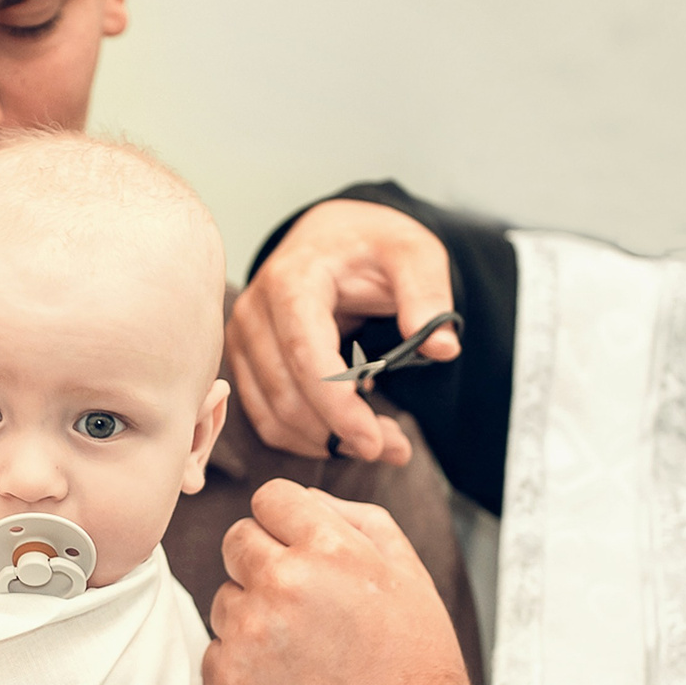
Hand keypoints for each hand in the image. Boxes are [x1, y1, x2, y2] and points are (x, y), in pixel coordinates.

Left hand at [205, 478, 469, 684]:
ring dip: (252, 614)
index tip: (298, 547)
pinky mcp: (228, 677)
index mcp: (329, 546)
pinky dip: (242, 663)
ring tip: (300, 647)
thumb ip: (357, 518)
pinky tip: (284, 679)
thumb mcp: (408, 571)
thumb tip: (306, 499)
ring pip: (224, 596)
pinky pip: (216, 648)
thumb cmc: (413, 660)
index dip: (285, 521)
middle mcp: (283, 580)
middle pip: (236, 539)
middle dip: (263, 562)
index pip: (270, 497)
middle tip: (301, 601)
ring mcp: (250, 630)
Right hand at [226, 198, 456, 462]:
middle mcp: (256, 310)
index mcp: (292, 280)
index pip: (305, 356)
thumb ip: (428, 295)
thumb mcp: (413, 253)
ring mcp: (244, 337)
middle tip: (394, 447)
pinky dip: (305, 437)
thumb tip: (442, 347)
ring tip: (379, 441)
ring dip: (325, 441)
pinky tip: (345, 432)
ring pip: (273, 414)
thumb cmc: (371, 244)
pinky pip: (265, 418)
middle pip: (287, 393)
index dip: (337, 406)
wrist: (334, 236)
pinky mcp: (245, 360)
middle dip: (339, 433)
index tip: (375, 441)